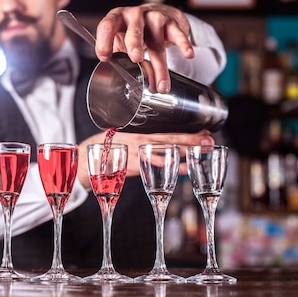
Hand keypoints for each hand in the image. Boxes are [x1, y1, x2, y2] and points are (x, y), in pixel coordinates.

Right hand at [76, 130, 214, 187]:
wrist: (88, 158)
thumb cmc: (108, 147)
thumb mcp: (124, 137)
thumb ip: (141, 139)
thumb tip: (160, 138)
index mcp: (139, 131)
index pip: (167, 129)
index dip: (186, 129)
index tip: (205, 128)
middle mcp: (140, 139)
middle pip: (171, 137)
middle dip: (192, 138)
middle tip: (210, 138)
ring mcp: (138, 152)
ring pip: (167, 150)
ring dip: (187, 150)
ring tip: (204, 149)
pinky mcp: (134, 165)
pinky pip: (156, 165)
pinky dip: (173, 167)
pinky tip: (187, 168)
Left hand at [94, 4, 194, 93]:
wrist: (156, 12)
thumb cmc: (133, 29)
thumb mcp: (119, 36)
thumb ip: (115, 51)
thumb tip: (114, 72)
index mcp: (117, 17)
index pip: (107, 26)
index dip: (104, 41)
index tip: (104, 57)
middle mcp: (135, 15)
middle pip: (135, 31)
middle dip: (134, 45)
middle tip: (135, 59)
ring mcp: (154, 18)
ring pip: (157, 44)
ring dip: (160, 67)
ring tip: (161, 85)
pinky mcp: (170, 23)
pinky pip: (177, 35)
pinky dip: (183, 45)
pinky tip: (188, 54)